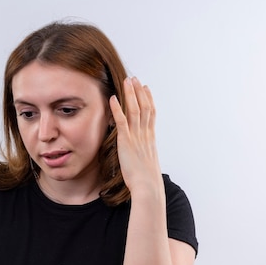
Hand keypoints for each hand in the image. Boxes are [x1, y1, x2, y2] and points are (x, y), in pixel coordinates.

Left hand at [109, 77, 162, 194]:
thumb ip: (142, 155)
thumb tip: (140, 156)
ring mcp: (137, 136)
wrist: (147, 186)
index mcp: (150, 139)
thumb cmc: (146, 181)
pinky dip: (118, 108)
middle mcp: (145, 135)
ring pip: (135, 110)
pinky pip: (122, 121)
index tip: (146, 89)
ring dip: (131, 94)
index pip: (151, 114)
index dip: (148, 100)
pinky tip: (114, 98)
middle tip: (136, 79)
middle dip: (140, 92)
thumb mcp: (146, 164)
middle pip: (145, 107)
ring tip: (127, 80)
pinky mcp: (126, 141)